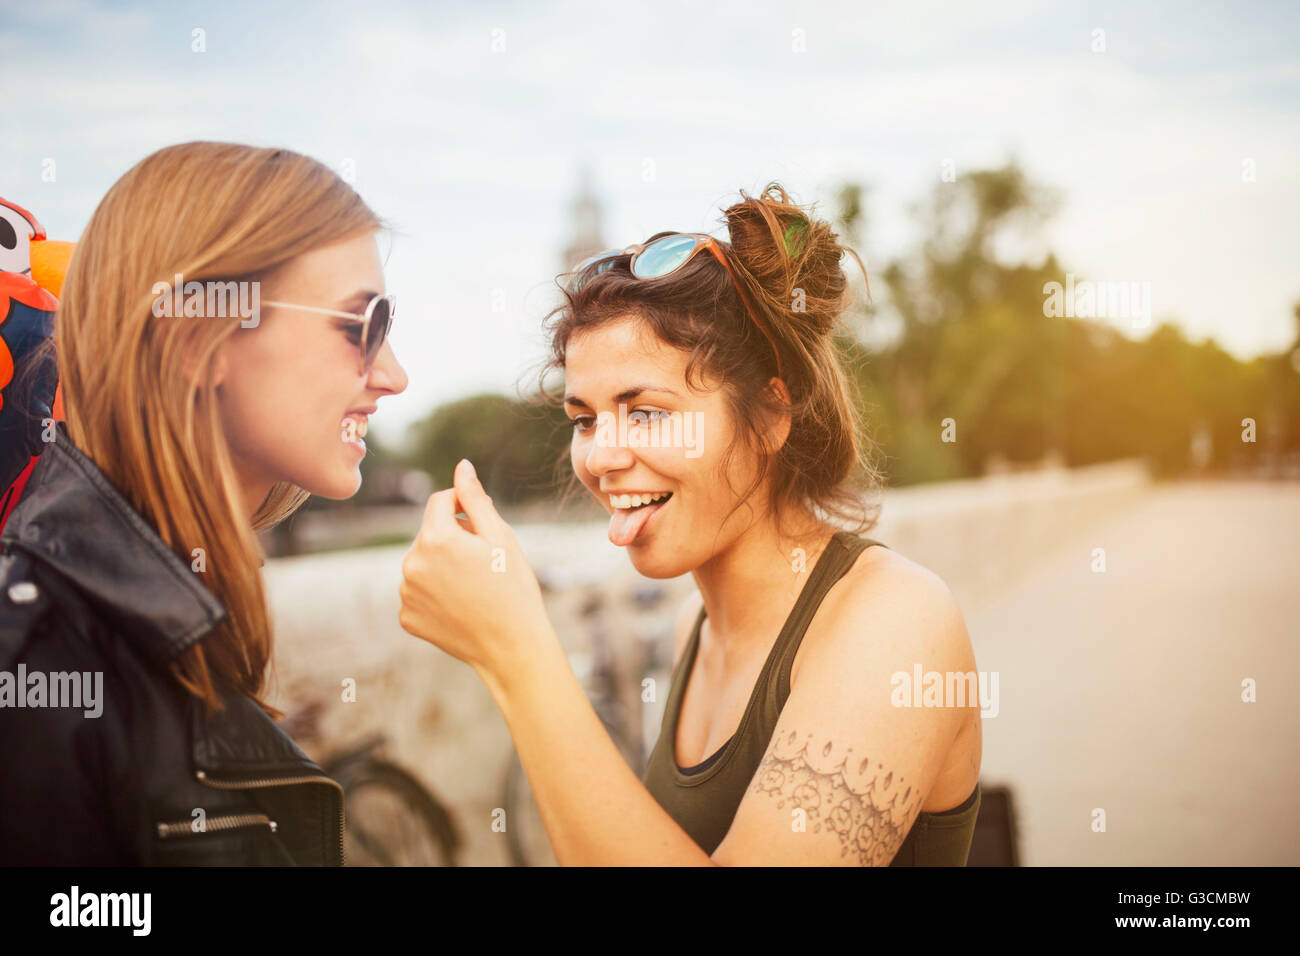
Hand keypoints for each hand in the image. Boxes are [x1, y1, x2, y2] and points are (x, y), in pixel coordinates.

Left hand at [398, 459, 553, 682]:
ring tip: (474, 587)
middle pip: (430, 533)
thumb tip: (461, 466)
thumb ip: (474, 499)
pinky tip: (461, 606)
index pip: (440, 501)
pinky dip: (435, 594)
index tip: (484, 526)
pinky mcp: (406, 617)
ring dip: (443, 565)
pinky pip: (418, 592)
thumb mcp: (500, 537)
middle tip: (485, 563)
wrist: (512, 647)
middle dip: (453, 538)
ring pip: (423, 563)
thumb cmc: (514, 588)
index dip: (463, 506)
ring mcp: (406, 593)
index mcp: (435, 538)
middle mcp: (411, 563)